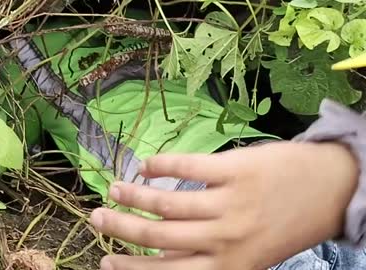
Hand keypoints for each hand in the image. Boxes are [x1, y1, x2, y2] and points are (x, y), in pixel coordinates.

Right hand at [89, 141, 358, 269]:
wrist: (331, 189)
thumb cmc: (287, 225)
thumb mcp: (250, 255)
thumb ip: (209, 257)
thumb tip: (162, 254)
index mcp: (228, 266)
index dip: (130, 269)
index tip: (103, 262)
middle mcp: (226, 239)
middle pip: (159, 236)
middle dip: (121, 229)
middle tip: (96, 219)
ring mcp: (230, 204)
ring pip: (168, 204)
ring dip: (133, 197)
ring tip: (113, 189)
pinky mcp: (235, 171)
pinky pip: (189, 168)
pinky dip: (161, 166)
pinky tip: (145, 165)